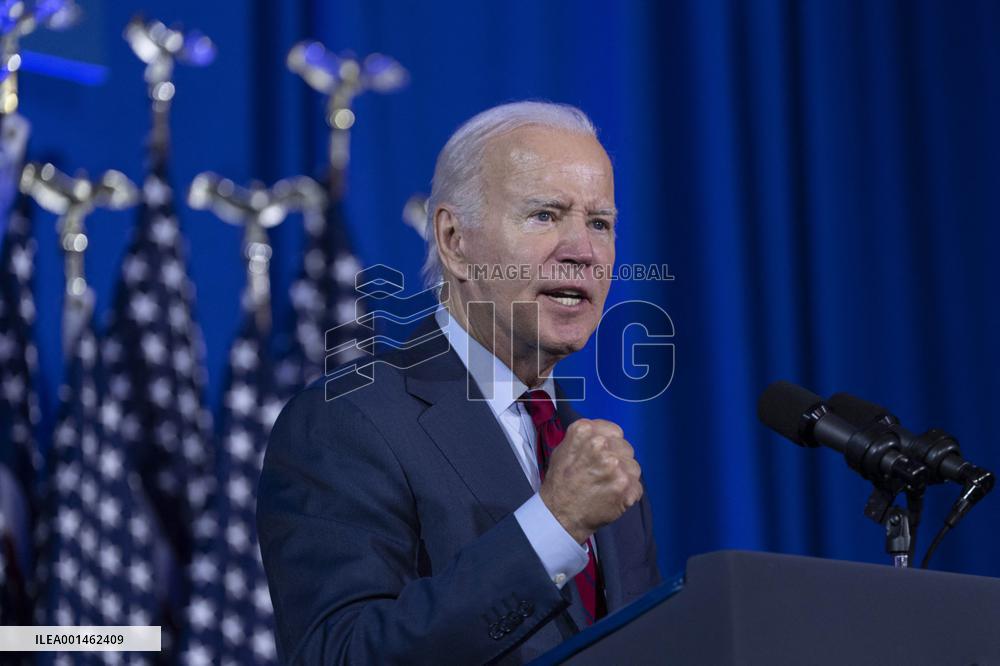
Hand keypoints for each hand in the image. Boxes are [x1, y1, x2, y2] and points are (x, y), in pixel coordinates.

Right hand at [538, 418, 642, 543]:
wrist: (560, 515)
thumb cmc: (560, 482)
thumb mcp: (563, 449)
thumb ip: (586, 437)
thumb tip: (604, 435)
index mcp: (585, 431)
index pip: (615, 431)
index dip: (611, 445)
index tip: (604, 456)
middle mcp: (601, 444)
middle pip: (625, 448)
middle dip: (618, 460)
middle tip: (603, 474)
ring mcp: (615, 465)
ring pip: (633, 467)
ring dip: (624, 477)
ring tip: (606, 487)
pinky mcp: (626, 485)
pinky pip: (637, 486)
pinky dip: (628, 494)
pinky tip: (612, 497)